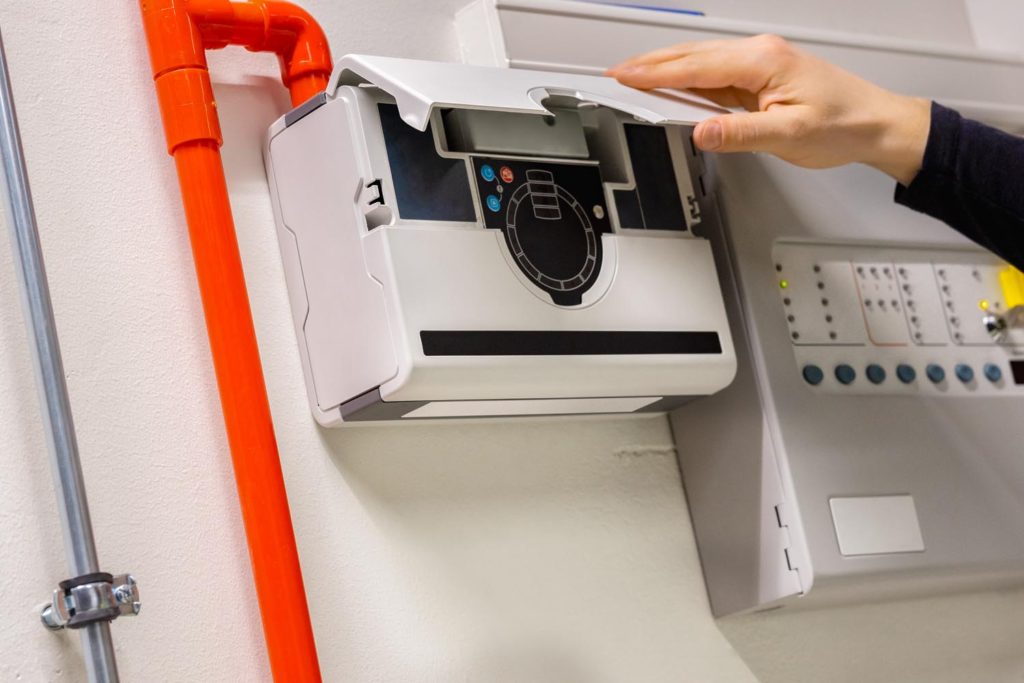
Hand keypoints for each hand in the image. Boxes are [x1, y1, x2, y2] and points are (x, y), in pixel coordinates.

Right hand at [607, 35, 930, 184]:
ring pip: (700, 63)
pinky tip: (673, 87)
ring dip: (665, 69)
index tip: (624, 75)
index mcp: (762, 61)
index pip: (694, 66)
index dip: (654, 72)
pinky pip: (714, 76)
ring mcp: (759, 65)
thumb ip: (740, 133)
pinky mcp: (760, 77)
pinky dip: (687, 80)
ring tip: (634, 77)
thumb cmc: (843, 124)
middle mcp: (759, 55)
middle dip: (650, 64)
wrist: (875, 124)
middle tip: (617, 72)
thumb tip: (702, 132)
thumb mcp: (789, 134)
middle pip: (691, 57)